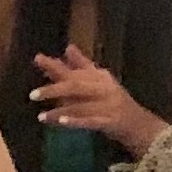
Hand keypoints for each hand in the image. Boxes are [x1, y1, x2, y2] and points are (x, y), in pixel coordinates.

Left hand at [30, 50, 163, 152]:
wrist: (138, 123)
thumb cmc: (114, 100)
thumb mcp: (99, 80)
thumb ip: (82, 65)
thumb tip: (68, 47)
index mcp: (100, 77)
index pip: (76, 69)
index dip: (57, 65)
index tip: (37, 58)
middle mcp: (104, 88)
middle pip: (76, 86)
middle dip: (54, 89)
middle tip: (33, 95)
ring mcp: (108, 105)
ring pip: (81, 106)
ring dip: (60, 110)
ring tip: (41, 116)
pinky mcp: (110, 121)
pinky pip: (90, 121)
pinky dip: (76, 121)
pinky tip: (61, 123)